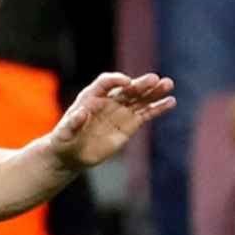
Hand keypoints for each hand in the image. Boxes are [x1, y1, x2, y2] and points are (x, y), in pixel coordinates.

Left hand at [49, 71, 175, 168]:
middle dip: (140, 84)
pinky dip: (157, 108)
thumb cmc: (64, 140)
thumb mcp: (63, 133)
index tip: (126, 83)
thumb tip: (82, 113)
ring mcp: (120, 112)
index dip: (115, 80)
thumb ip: (72, 123)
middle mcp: (108, 101)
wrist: (71, 155)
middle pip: (126, 89)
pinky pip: (145, 114)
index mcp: (90, 97)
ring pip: (139, 100)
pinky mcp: (129, 125)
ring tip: (168, 85)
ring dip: (154, 92)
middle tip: (154, 79)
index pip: (105, 82)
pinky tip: (170, 102)